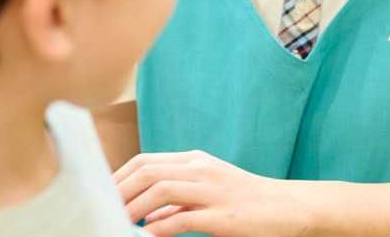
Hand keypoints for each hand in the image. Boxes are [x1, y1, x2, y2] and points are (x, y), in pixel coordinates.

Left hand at [113, 150, 306, 236]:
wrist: (290, 208)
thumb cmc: (248, 202)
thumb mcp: (210, 190)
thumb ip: (179, 199)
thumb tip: (146, 214)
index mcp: (195, 160)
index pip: (145, 161)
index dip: (118, 177)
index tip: (100, 195)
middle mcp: (201, 169)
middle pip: (147, 172)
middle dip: (118, 191)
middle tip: (99, 211)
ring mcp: (213, 190)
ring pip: (160, 190)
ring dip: (131, 208)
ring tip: (115, 224)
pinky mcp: (224, 215)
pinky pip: (182, 219)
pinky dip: (158, 228)